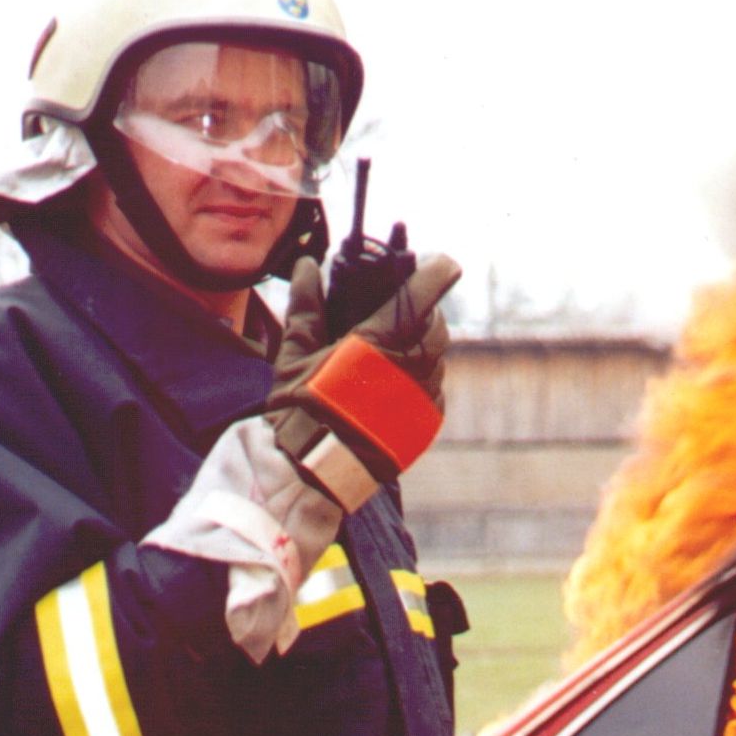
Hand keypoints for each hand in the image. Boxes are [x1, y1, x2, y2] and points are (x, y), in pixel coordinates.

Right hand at [267, 254, 461, 506]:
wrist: (316, 473)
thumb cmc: (300, 410)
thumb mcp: (295, 355)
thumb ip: (307, 306)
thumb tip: (308, 266)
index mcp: (380, 342)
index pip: (423, 293)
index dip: (436, 272)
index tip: (440, 262)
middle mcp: (412, 365)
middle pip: (435, 322)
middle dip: (422, 309)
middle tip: (399, 307)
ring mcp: (425, 394)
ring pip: (437, 353)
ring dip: (422, 342)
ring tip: (392, 345)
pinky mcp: (430, 418)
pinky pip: (434, 383)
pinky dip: (420, 374)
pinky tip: (393, 380)